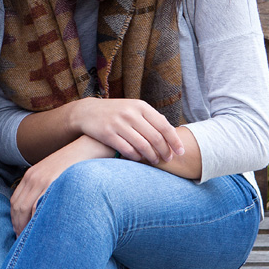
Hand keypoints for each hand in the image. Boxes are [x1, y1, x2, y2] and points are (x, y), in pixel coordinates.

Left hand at [10, 135, 112, 233]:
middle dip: (19, 227)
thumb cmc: (77, 164)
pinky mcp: (53, 183)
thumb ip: (47, 188)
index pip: (15, 202)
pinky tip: (44, 232)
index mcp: (30, 175)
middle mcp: (32, 177)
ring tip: (35, 243)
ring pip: (24, 210)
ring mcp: (42, 180)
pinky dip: (37, 221)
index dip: (16, 220)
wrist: (91, 146)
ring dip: (26, 228)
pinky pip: (38, 207)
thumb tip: (44, 209)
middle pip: (17, 208)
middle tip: (26, 243)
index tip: (20, 233)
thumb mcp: (56, 174)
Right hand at [69, 97, 183, 164]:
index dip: (174, 141)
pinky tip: (139, 159)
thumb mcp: (132, 108)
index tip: (181, 152)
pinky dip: (136, 157)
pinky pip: (127, 150)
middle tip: (169, 159)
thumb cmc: (115, 112)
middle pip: (155, 138)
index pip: (164, 126)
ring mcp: (118, 123)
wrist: (87, 112)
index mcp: (140, 106)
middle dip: (165, 151)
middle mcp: (130, 114)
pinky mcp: (107, 134)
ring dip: (152, 157)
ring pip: (143, 146)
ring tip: (155, 161)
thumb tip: (172, 131)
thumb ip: (150, 117)